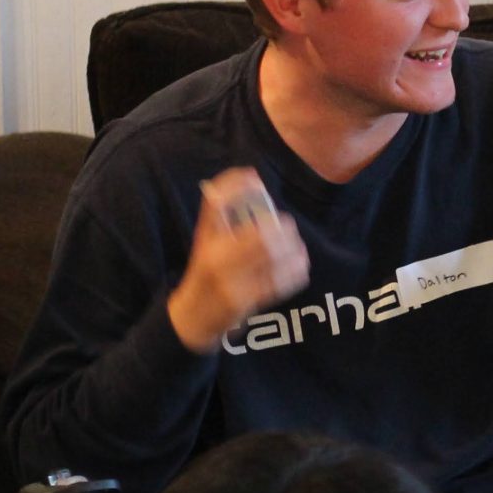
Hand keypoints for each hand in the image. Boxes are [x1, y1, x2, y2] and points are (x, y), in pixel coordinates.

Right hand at [166, 168, 309, 352]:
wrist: (194, 316)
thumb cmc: (205, 270)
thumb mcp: (206, 241)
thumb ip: (224, 213)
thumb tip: (249, 176)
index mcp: (206, 242)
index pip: (216, 207)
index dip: (234, 187)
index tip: (252, 177)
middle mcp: (216, 261)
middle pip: (258, 236)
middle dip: (279, 227)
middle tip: (287, 224)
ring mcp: (231, 283)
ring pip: (272, 258)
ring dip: (292, 248)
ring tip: (296, 245)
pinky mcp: (247, 302)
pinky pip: (279, 283)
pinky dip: (295, 270)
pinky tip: (298, 264)